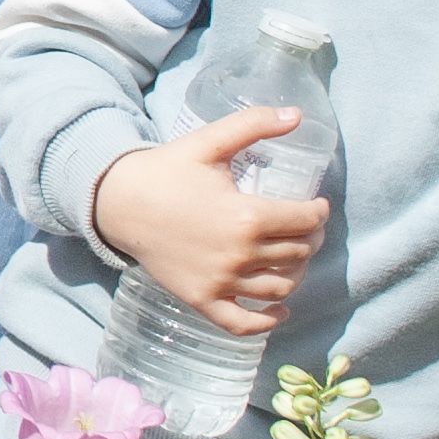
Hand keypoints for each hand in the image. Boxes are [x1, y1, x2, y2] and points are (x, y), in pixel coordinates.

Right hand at [86, 112, 329, 335]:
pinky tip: (281, 310)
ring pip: (280, 287)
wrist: (120, 203)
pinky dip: (267, 321)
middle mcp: (239, 255)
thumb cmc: (167, 170)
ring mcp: (220, 282)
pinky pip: (243, 323)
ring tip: (295, 258)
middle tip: (306, 228)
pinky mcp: (202, 299)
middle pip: (298, 254)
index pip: (305, 221)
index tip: (317, 206)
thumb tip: (297, 114)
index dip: (319, 213)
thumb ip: (254, 124)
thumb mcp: (210, 142)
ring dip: (297, 273)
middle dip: (311, 239)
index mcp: (247, 216)